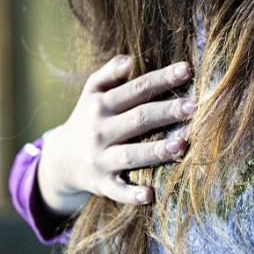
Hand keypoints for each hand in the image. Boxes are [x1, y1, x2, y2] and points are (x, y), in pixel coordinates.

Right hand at [37, 55, 195, 215]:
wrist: (59, 161)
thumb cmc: (89, 118)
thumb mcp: (92, 92)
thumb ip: (109, 73)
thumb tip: (130, 58)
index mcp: (102, 105)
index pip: (137, 89)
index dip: (162, 79)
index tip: (187, 70)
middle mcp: (101, 130)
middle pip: (139, 118)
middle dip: (167, 112)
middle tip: (194, 106)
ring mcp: (101, 158)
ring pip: (131, 154)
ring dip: (156, 151)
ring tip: (182, 145)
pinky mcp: (101, 184)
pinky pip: (117, 190)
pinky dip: (131, 194)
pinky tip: (150, 195)